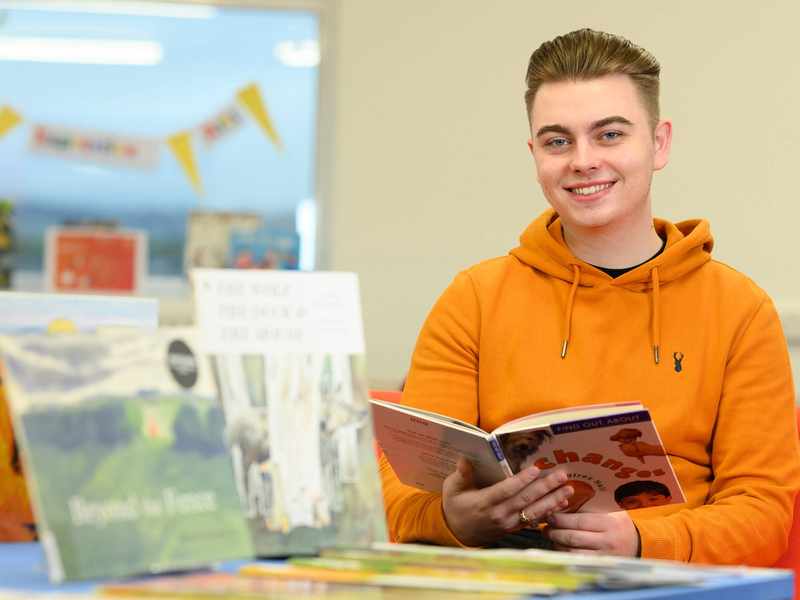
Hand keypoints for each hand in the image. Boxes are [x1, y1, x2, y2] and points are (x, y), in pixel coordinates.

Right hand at [442, 457, 572, 546]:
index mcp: (484, 502)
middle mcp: (499, 514)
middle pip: (525, 500)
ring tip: (568, 489)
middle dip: (545, 487)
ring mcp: (508, 523)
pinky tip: (562, 503)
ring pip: (534, 512)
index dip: (522, 480)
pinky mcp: (514, 528)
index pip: (506, 490)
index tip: (536, 469)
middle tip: (561, 475)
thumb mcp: (453, 488)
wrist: (457, 532)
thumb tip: (464, 458)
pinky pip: (534, 520)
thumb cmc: (455, 505)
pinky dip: (549, 512)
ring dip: (553, 500)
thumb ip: (461, 474)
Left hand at [546, 511, 638, 555]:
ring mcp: (604, 556)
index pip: (579, 521)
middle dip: (555, 532)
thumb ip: (589, 508)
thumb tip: (561, 503)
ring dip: (557, 544)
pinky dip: (565, 555)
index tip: (550, 516)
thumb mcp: (609, 511)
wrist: (638, 543)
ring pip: (573, 552)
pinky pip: (578, 562)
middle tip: (545, 527)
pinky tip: (559, 548)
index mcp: (609, 523)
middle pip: (573, 537)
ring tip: (551, 537)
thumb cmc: (618, 523)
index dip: (561, 519)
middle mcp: (607, 541)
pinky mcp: (600, 565)